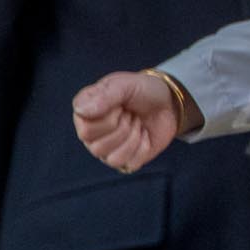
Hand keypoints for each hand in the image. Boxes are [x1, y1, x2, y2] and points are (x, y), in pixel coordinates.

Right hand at [74, 71, 192, 171]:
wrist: (168, 101)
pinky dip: (143, 148)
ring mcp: (106, 150)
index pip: (86, 131)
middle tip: (130, 113)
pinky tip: (144, 135)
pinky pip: (130, 164)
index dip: (109, 119)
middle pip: (97, 148)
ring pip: (112, 159)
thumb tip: (81, 111)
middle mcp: (91, 135)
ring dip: (133, 138)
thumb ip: (105, 96)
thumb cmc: (142, 90)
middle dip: (123, 128)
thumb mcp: (126, 85)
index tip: (120, 105)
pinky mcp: (125, 160)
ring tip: (136, 122)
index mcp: (85, 114)